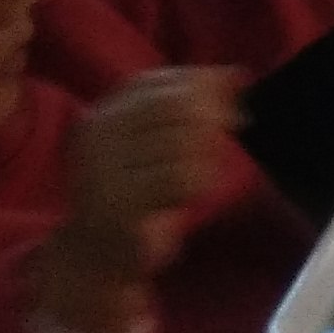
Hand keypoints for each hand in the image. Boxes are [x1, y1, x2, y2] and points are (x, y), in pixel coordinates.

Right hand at [36, 68, 241, 332]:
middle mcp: (96, 139)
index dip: (201, 80)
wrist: (95, 257)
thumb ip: (188, 109)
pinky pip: (181, 179)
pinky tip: (191, 196)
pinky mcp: (119, 208)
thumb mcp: (158, 146)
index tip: (235, 90)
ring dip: (209, 154)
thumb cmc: (137, 195)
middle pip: (172, 106)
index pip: (154, 81)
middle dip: (215, 111)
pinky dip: (201, 183)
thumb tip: (235, 74)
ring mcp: (103, 173)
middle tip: (238, 124)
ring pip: (181, 142)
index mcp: (101, 118)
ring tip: (201, 173)